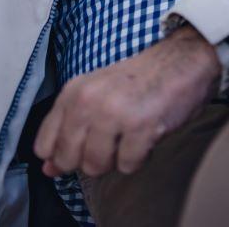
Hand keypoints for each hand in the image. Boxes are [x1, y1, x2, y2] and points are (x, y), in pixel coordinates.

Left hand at [34, 25, 220, 177]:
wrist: (184, 59)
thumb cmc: (141, 79)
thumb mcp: (97, 96)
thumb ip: (69, 130)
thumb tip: (48, 169)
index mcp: (74, 92)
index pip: (44, 145)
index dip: (63, 154)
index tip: (83, 145)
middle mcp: (89, 101)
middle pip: (69, 160)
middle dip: (90, 160)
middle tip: (112, 140)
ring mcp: (115, 113)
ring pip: (96, 166)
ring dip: (116, 159)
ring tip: (130, 137)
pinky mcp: (141, 125)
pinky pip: (127, 165)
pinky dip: (139, 157)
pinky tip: (147, 136)